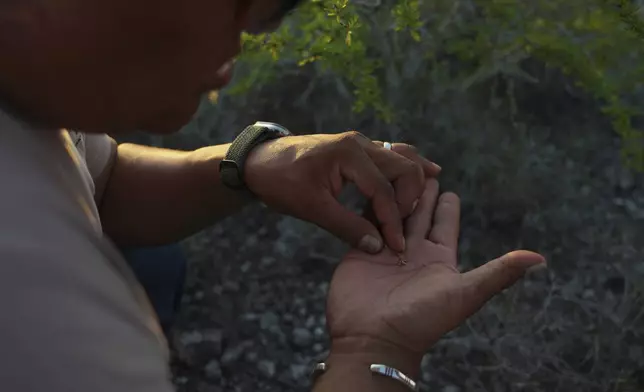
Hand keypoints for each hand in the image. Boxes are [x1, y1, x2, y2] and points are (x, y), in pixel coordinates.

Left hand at [244, 131, 440, 253]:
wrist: (259, 162)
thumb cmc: (281, 182)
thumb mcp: (311, 208)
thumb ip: (346, 227)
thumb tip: (378, 246)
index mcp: (349, 155)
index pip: (384, 191)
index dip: (393, 221)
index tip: (397, 246)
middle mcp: (360, 144)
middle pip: (403, 167)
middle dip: (410, 198)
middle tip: (405, 227)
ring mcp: (360, 144)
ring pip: (401, 156)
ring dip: (414, 178)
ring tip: (430, 195)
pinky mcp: (357, 150)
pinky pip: (391, 154)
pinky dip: (407, 166)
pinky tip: (425, 172)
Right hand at [324, 179, 546, 375]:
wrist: (374, 337)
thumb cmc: (423, 318)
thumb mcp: (466, 293)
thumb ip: (499, 273)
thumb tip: (541, 259)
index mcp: (439, 258)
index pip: (445, 223)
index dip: (448, 205)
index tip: (448, 186)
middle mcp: (413, 251)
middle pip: (418, 213)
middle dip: (421, 192)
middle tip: (421, 168)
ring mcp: (386, 249)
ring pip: (394, 212)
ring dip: (396, 193)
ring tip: (397, 170)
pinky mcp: (362, 249)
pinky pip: (368, 221)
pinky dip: (372, 204)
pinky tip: (372, 186)